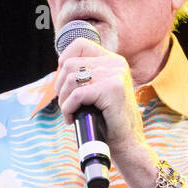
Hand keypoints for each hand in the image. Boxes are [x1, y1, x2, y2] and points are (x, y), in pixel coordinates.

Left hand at [53, 38, 154, 186]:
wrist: (127, 144)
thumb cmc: (108, 122)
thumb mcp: (96, 93)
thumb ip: (85, 77)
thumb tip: (60, 67)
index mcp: (112, 61)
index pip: (80, 44)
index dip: (64, 60)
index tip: (64, 83)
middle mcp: (115, 63)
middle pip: (70, 64)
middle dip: (60, 87)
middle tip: (67, 105)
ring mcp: (115, 74)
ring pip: (71, 79)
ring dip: (64, 100)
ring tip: (71, 113)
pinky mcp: (112, 88)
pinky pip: (77, 94)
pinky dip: (68, 108)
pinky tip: (72, 119)